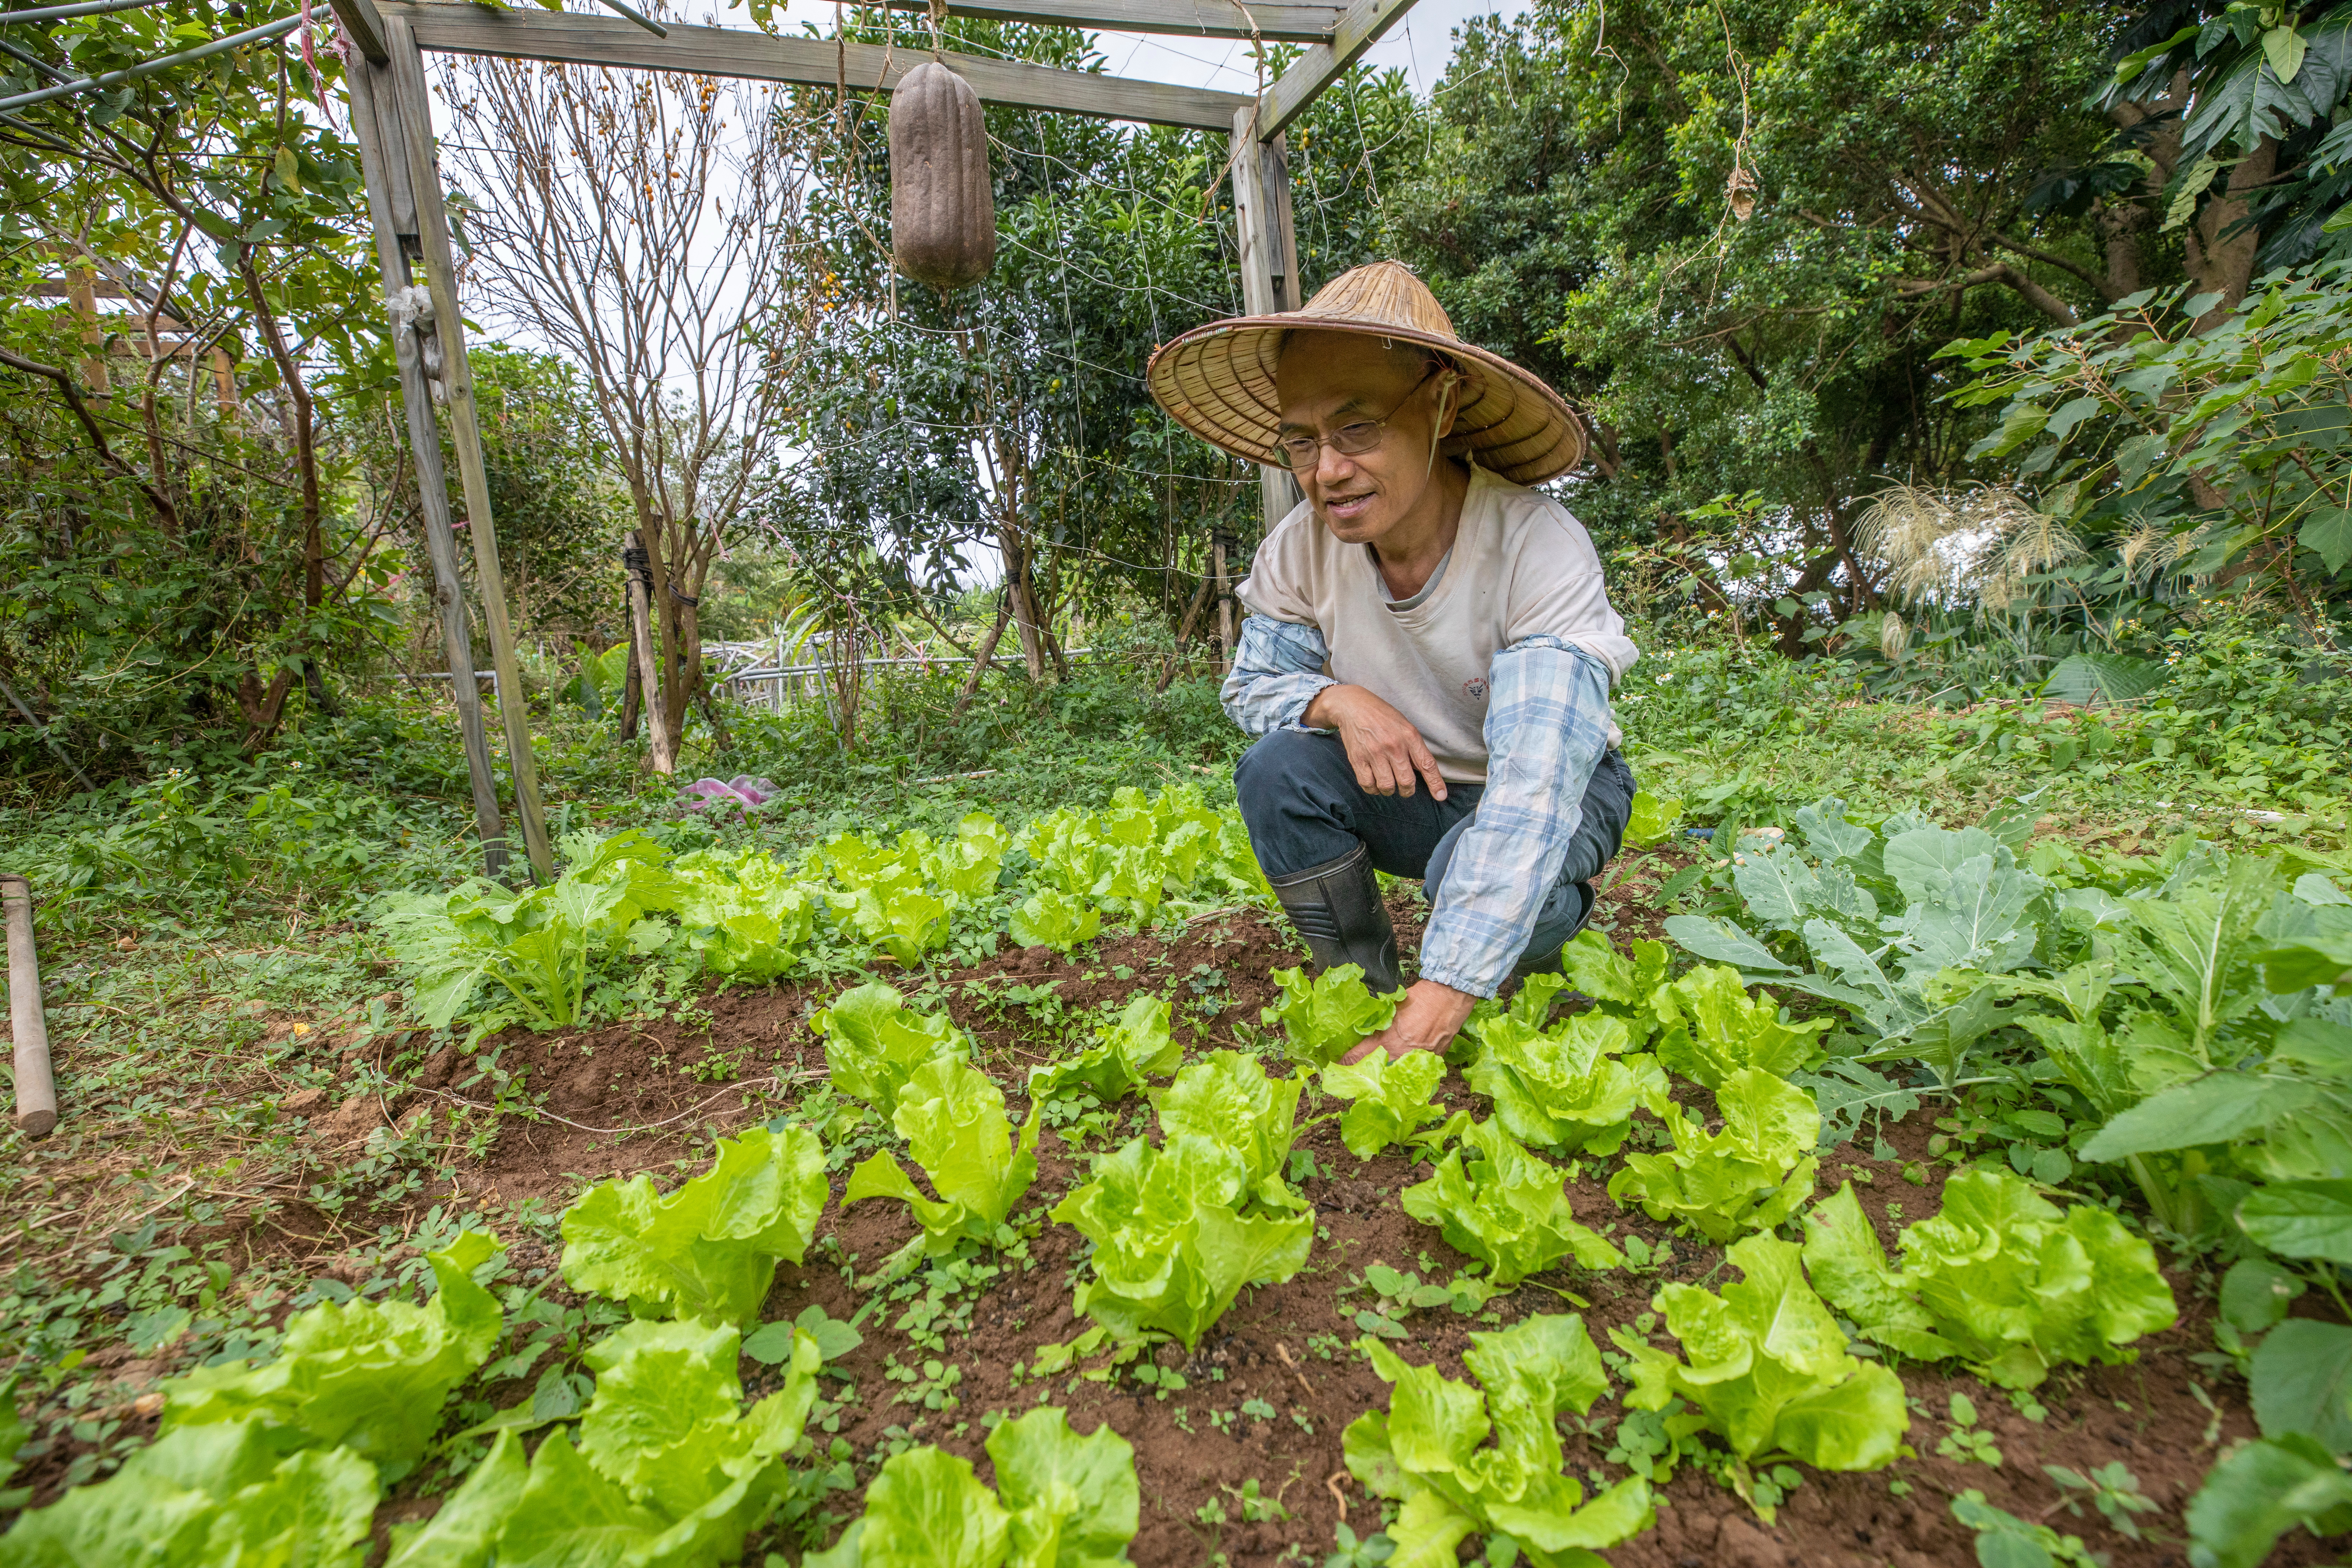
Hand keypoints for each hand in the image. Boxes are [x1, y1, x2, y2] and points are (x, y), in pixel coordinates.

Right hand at [1304, 684, 1447, 799]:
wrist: (1352, 706)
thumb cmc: (1382, 716)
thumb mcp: (1404, 725)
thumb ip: (1414, 748)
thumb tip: (1422, 771)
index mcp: (1409, 735)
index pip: (1426, 764)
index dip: (1435, 782)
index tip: (1440, 796)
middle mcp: (1393, 745)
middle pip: (1406, 781)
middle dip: (1407, 790)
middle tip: (1405, 788)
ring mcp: (1374, 753)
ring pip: (1387, 786)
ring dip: (1389, 790)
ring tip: (1388, 783)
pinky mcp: (1357, 759)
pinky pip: (1368, 785)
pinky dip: (1373, 789)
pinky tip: (1374, 782)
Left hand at [1342, 979, 1477, 1064]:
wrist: (1449, 998)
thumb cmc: (1421, 999)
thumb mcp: (1392, 1010)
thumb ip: (1379, 1024)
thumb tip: (1366, 1033)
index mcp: (1386, 1040)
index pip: (1357, 1056)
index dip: (1345, 1063)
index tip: (1337, 1066)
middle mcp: (1400, 1054)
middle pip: (1375, 1073)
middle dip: (1366, 1075)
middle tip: (1359, 1075)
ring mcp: (1417, 1061)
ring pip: (1397, 1076)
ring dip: (1388, 1077)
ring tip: (1383, 1076)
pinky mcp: (1433, 1062)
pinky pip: (1417, 1073)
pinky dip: (1410, 1072)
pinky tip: (1407, 1070)